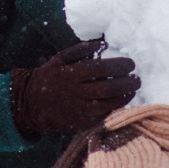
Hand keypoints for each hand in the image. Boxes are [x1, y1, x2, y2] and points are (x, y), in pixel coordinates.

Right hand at [10, 39, 139, 134]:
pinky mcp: (80, 123)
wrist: (30, 104)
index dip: (119, 66)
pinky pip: (102, 116)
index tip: (131, 64)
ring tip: (133, 89)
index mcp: (71, 74)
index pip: (100, 69)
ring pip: (108, 104)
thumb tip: (103, 44)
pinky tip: (121, 101)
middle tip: (137, 78)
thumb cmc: (49, 76)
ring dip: (124, 97)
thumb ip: (81, 50)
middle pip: (108, 88)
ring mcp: (78, 110)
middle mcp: (76, 93)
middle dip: (127, 83)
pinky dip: (114, 108)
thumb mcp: (60, 58)